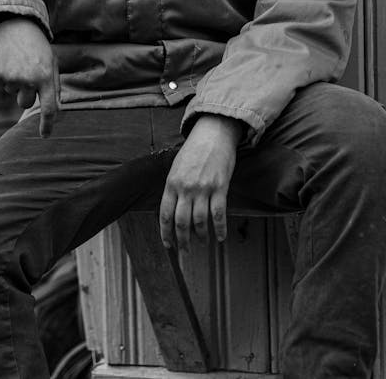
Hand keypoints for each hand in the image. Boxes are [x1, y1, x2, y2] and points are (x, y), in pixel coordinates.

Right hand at [0, 17, 58, 137]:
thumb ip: (54, 85)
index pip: (48, 107)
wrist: (12, 24)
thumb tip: (56, 108)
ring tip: (18, 61)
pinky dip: (4, 76)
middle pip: (26, 103)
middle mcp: (28, 79)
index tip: (45, 136)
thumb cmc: (36, 45)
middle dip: (27, 94)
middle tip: (28, 74)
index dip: (47, 124)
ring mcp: (10, 78)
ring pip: (13, 93)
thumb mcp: (51, 61)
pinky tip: (8, 60)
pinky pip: (1, 85)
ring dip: (16, 82)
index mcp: (45, 76)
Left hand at [159, 114, 242, 251]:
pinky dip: (220, 229)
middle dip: (182, 242)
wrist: (214, 133)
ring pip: (199, 221)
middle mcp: (186, 188)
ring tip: (202, 243)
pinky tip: (220, 237)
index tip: (169, 246)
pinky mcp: (220, 187)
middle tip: (185, 253)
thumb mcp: (176, 167)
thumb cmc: (194, 150)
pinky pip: (219, 214)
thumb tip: (172, 212)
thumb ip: (173, 188)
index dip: (166, 234)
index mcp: (172, 183)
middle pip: (181, 223)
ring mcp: (203, 188)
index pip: (165, 215)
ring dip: (200, 237)